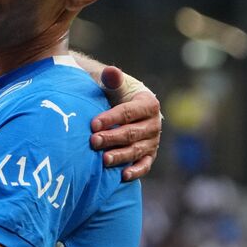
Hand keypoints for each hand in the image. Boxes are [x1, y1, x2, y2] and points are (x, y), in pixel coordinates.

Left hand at [91, 66, 160, 180]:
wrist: (125, 111)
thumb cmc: (117, 97)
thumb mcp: (115, 86)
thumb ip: (113, 80)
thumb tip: (110, 71)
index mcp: (148, 104)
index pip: (129, 112)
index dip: (111, 118)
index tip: (93, 123)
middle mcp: (154, 124)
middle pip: (132, 133)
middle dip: (112, 138)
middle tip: (93, 141)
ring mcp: (152, 141)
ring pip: (136, 150)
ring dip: (120, 155)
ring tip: (103, 159)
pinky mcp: (148, 156)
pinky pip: (144, 165)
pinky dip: (135, 171)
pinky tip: (122, 175)